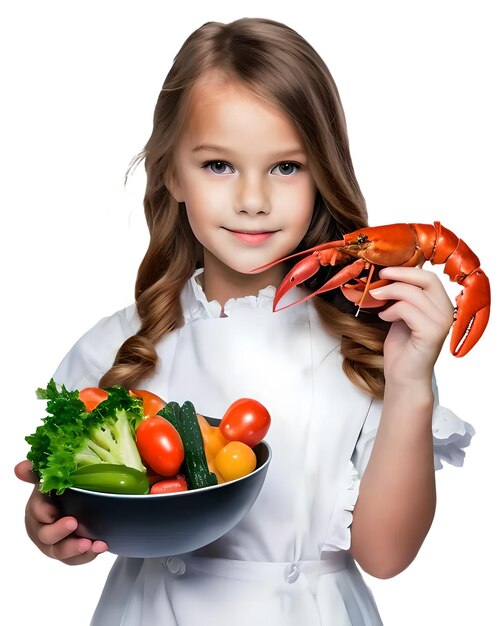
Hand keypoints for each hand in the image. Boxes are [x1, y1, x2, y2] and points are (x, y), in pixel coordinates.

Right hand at [14, 460, 107, 564]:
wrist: (78, 506)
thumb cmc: (61, 492)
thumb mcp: (51, 478)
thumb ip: (37, 472)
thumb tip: (20, 468)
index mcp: (37, 508)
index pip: (35, 511)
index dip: (42, 512)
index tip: (52, 511)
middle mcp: (42, 528)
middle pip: (45, 535)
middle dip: (59, 531)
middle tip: (73, 522)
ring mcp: (55, 543)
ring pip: (59, 551)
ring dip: (74, 548)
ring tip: (89, 543)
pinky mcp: (68, 554)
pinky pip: (75, 559)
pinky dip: (87, 555)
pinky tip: (100, 546)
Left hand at [369, 266, 453, 384]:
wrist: (403, 376)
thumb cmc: (402, 347)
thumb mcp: (401, 314)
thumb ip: (403, 296)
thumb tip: (389, 274)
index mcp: (441, 305)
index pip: (429, 276)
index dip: (406, 269)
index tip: (385, 269)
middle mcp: (446, 312)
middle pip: (426, 279)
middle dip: (400, 274)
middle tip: (380, 276)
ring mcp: (441, 322)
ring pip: (413, 293)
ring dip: (389, 292)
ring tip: (375, 298)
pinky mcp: (431, 333)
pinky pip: (407, 309)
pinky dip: (391, 310)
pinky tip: (384, 317)